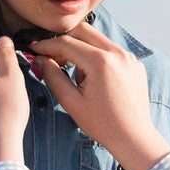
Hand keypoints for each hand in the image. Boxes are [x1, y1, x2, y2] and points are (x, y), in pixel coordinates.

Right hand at [30, 24, 169, 169]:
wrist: (133, 137)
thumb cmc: (102, 124)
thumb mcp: (71, 101)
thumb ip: (53, 76)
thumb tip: (40, 58)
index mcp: (101, 62)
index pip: (66, 43)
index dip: (47, 45)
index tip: (35, 49)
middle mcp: (118, 54)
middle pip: (83, 31)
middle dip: (65, 41)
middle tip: (53, 58)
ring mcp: (129, 57)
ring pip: (98, 40)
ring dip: (82, 50)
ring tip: (76, 76)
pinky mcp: (135, 64)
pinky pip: (111, 51)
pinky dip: (98, 58)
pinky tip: (94, 80)